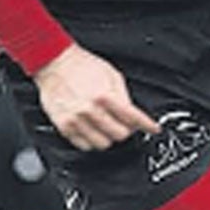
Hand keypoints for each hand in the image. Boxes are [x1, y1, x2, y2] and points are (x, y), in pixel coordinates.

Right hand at [33, 44, 158, 150]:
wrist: (55, 63)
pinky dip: (91, 141)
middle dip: (126, 130)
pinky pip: (84, 145)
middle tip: (124, 124)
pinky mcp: (64, 126)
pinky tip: (92, 130)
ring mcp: (76, 120)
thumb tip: (132, 114)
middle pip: (120, 135)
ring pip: (103, 144)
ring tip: (106, 127)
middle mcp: (90, 110)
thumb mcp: (111, 74)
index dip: (147, 125)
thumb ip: (123, 96)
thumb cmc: (82, 66)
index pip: (133, 118)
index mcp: (105, 96)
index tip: (153, 129)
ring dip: (108, 137)